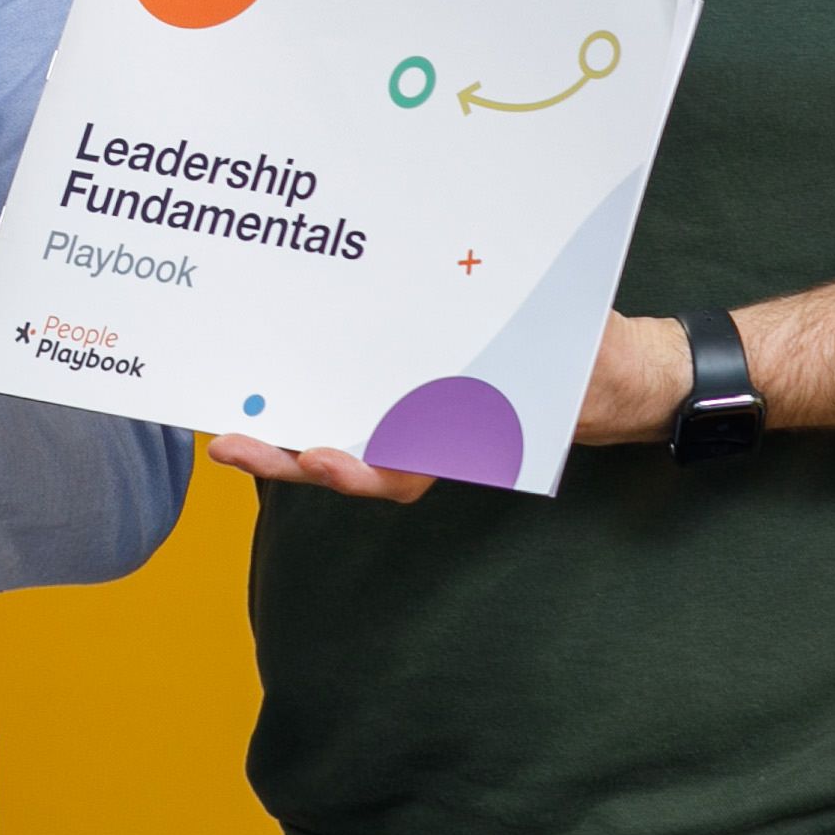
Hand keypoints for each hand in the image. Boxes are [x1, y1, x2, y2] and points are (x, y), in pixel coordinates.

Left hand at [208, 311, 699, 500]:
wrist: (609, 365)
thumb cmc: (591, 362)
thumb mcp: (575, 362)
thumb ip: (548, 365)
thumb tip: (524, 363)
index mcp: (463, 437)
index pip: (402, 470)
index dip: (361, 473)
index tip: (324, 459)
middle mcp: (428, 431)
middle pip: (347, 456)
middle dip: (285, 458)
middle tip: (229, 445)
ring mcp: (410, 409)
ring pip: (338, 425)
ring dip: (282, 426)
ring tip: (225, 418)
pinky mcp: (400, 379)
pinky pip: (349, 387)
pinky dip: (308, 384)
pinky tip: (265, 368)